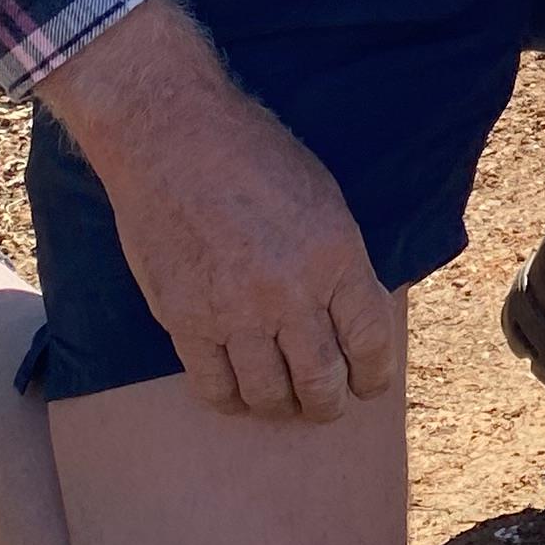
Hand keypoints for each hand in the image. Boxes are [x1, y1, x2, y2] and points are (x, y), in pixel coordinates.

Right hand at [39, 0, 398, 424]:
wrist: (170, 137)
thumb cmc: (252, 155)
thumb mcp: (322, 198)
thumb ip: (338, 261)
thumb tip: (349, 313)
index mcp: (335, 256)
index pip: (370, 342)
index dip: (374, 376)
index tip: (369, 384)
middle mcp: (290, 294)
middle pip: (321, 382)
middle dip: (330, 403)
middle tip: (327, 403)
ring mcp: (234, 313)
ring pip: (269, 395)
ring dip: (282, 408)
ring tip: (284, 401)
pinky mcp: (185, 322)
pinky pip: (215, 387)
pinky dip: (231, 400)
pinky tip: (238, 393)